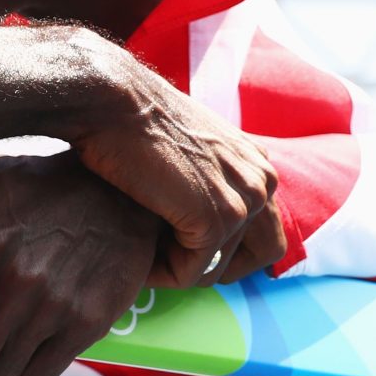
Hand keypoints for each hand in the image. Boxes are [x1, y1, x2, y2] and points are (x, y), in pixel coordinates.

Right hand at [72, 61, 285, 287]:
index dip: (221, 249)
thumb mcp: (186, 151)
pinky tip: (134, 253)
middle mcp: (262, 180)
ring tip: (140, 251)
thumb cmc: (132, 126)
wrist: (111, 103)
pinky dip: (158, 273)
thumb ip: (207, 179)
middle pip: (258, 255)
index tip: (179, 247)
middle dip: (210, 265)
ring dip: (177, 268)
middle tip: (166, 260)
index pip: (264, 232)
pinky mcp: (217, 219)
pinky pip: (190, 273)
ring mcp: (245, 200)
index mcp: (258, 164)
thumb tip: (195, 218)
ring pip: (217, 269)